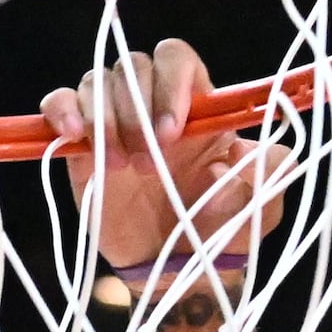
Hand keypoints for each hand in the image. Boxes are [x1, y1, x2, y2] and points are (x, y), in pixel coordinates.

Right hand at [43, 39, 286, 280]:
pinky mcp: (81, 145)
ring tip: (117, 165)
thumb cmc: (219, 232)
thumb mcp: (260, 210)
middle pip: (134, 65)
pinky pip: (59, 103)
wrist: (175, 272)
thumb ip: (271, 176)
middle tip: (147, 163)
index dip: (171, 83)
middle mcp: (152, 105)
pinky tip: (74, 135)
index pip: (177, 59)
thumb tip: (266, 152)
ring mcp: (114, 122)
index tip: (173, 132)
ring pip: (96, 81)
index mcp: (196, 106)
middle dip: (137, 110)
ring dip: (104, 117)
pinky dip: (62, 110)